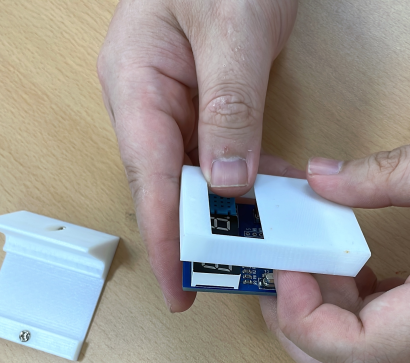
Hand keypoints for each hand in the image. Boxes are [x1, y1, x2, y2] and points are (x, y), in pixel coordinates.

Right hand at [98, 0, 297, 311]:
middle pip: (165, 181)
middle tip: (224, 282)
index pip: (148, 174)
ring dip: (225, 212)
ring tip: (257, 252)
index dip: (164, 235)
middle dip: (192, 235)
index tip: (178, 286)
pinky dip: (246, 178)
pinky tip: (274, 198)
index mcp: (135, 79)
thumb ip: (228, 107)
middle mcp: (148, 96)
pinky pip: (220, 150)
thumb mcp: (231, 29)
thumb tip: (228, 184)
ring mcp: (175, 97)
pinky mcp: (206, 97)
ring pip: (194, 172)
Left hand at [262, 118, 409, 362]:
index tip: (291, 268)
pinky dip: (362, 321)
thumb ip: (393, 173)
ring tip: (320, 263)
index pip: (360, 351)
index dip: (306, 319)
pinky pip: (401, 350)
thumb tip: (322, 181)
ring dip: (328, 328)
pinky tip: (358, 271)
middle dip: (300, 331)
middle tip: (287, 268)